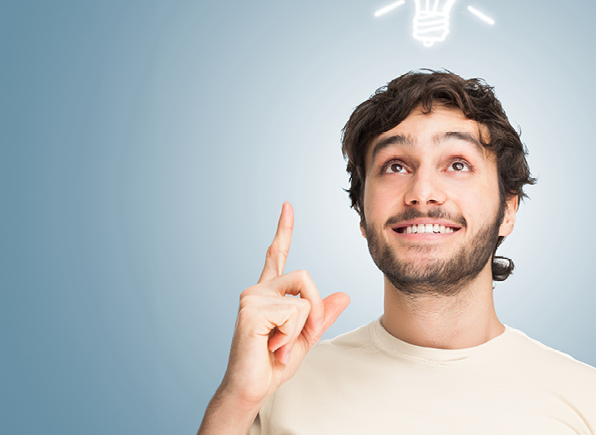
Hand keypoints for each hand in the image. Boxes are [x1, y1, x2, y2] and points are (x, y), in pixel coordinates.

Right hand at [215, 202, 350, 413]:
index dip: (283, 230)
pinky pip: (293, 313)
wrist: (252, 389)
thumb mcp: (306, 338)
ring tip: (279, 345)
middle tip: (301, 336)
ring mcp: (251, 298)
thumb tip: (344, 295)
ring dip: (302, 328)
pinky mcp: (250, 311)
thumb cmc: (273, 364)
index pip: (275, 255)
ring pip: (302, 299)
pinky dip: (290, 335)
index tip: (287, 206)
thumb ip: (322, 316)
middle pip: (305, 277)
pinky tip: (271, 346)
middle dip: (315, 308)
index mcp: (269, 293)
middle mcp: (257, 290)